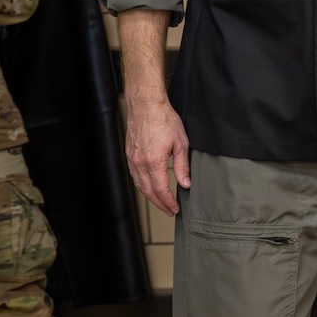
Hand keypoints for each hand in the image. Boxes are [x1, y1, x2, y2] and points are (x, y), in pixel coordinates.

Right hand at [126, 96, 189, 216]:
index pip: (160, 189)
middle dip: (159, 203)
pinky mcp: (130, 154)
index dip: (168, 202)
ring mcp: (132, 159)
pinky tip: (149, 188)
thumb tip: (186, 183)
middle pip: (148, 191)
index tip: (174, 209)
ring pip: (139, 185)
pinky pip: (135, 175)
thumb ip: (182, 166)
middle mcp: (139, 162)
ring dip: (150, 196)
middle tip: (169, 211)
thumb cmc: (164, 120)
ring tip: (161, 203)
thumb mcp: (181, 143)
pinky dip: (142, 185)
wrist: (146, 106)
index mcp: (153, 161)